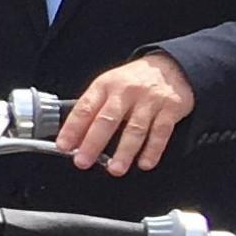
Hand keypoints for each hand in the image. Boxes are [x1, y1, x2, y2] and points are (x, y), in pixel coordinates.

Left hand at [59, 51, 194, 175]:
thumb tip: (75, 139)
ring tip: (115, 169)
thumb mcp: (109, 86)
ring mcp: (149, 100)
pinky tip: (145, 163)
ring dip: (124, 152)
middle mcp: (126, 92)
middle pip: (107, 120)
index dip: (72, 128)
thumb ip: (94, 109)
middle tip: (82, 161)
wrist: (171, 67)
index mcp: (105, 85)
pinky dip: (153, 150)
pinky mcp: (170, 109)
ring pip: (135, 129)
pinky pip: (160, 132)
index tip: (63, 145)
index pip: (85, 108)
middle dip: (93, 143)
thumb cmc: (133, 81)